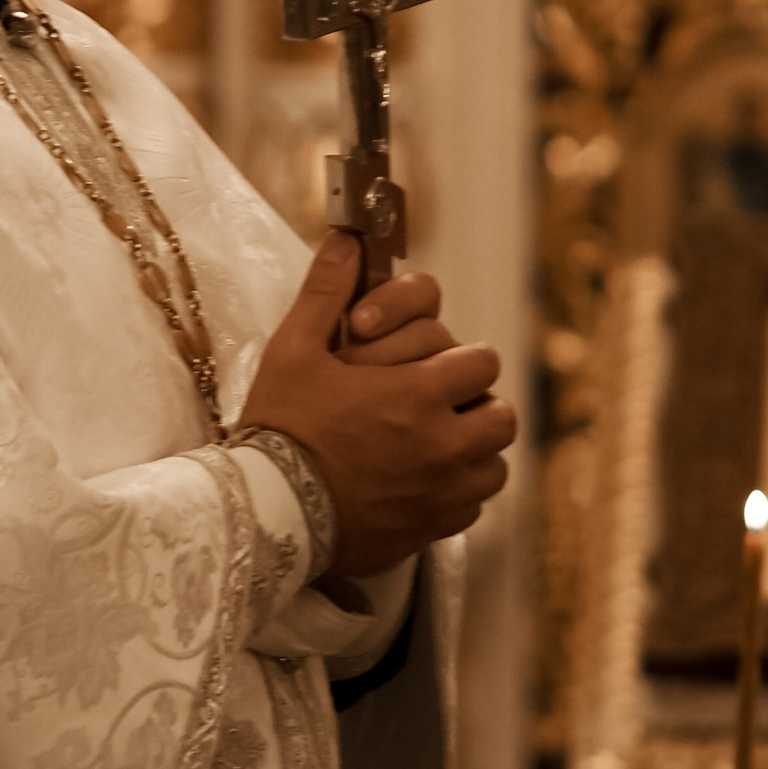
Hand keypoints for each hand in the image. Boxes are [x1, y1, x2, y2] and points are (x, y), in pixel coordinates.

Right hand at [243, 233, 514, 579]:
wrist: (267, 512)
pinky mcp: (433, 529)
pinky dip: (458, 491)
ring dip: (475, 450)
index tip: (435, 364)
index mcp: (417, 393)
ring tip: (437, 443)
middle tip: (440, 403)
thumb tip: (347, 240)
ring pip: (495, 463)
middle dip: (475, 403)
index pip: (481, 362)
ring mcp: (442, 492)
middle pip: (501, 415)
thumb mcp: (293, 349)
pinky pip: (473, 505)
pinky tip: (423, 481)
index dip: (460, 358)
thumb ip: (326, 291)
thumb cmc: (280, 427)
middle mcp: (443, 444)